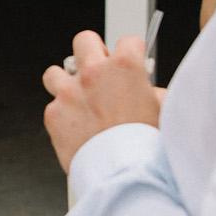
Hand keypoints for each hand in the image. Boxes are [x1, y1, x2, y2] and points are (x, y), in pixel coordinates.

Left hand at [42, 32, 157, 171]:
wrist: (123, 174)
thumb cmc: (145, 146)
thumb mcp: (162, 111)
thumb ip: (153, 94)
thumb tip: (149, 92)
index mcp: (125, 67)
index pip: (128, 41)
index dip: (132, 52)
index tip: (131, 60)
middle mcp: (94, 73)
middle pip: (84, 40)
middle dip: (92, 52)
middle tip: (99, 70)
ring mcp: (69, 92)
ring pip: (56, 72)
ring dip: (66, 82)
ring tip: (79, 99)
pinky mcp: (54, 114)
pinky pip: (53, 106)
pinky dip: (63, 115)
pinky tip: (76, 128)